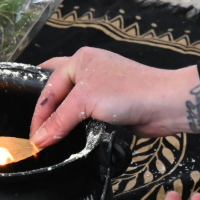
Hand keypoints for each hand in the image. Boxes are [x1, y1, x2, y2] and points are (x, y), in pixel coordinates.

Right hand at [29, 48, 199, 147]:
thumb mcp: (86, 103)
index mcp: (79, 60)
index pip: (49, 86)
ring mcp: (100, 88)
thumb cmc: (127, 92)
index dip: (39, 112)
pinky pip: (85, 116)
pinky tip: (69, 138)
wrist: (165, 105)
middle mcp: (88, 70)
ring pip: (71, 105)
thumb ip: (59, 121)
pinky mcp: (109, 106)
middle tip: (34, 131)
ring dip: (62, 120)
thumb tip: (38, 140)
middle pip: (57, 90)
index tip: (33, 135)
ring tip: (48, 138)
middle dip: (45, 109)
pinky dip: (76, 126)